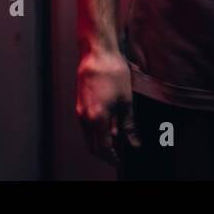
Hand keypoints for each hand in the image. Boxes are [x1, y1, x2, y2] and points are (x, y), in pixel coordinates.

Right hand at [76, 47, 140, 163]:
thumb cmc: (113, 73)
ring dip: (100, 139)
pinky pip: (86, 123)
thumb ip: (128, 124)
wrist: (97, 53)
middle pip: (92, 144)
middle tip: (118, 152)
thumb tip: (133, 141)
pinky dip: (96, 128)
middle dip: (105, 152)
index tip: (120, 160)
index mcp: (97, 119)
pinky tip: (108, 121)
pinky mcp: (79, 102)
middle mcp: (84, 117)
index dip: (112, 157)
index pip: (102, 148)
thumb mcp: (126, 100)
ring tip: (116, 136)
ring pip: (88, 134)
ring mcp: (79, 110)